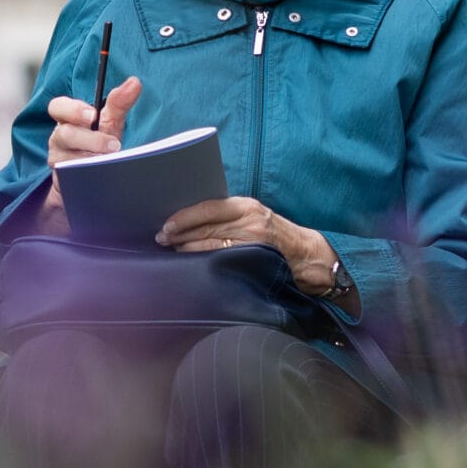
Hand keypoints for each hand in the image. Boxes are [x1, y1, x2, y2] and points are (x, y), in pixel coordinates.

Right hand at [38, 77, 142, 236]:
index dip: (71, 109)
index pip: (57, 107)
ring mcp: (58, 160)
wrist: (91, 178)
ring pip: (66, 159)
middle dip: (90, 139)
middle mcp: (59, 138)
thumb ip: (119, 103)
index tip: (92, 114)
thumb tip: (135, 82)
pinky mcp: (62, 182)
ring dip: (91, 159)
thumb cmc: (98, 144)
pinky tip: (103, 176)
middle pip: (64, 133)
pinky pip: (71, 179)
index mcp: (67, 119)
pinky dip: (87, 176)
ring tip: (111, 161)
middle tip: (114, 144)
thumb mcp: (109, 123)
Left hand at [156, 198, 342, 294]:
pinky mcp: (254, 261)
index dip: (185, 217)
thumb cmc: (273, 235)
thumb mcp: (254, 216)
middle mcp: (250, 221)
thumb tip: (189, 219)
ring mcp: (253, 242)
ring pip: (211, 245)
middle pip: (206, 227)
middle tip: (161, 238)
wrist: (306, 255)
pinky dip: (202, 260)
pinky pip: (221, 260)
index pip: (209, 208)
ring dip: (187, 248)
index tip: (167, 224)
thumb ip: (227, 215)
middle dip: (180, 234)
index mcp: (246, 206)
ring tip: (172, 249)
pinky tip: (191, 261)